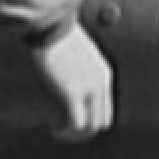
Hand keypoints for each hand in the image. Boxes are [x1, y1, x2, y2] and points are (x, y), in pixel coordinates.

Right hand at [30, 20, 114, 141]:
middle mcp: (100, 84)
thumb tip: (65, 68)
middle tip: (66, 128)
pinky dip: (66, 130)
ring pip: (90, 126)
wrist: (52, 26)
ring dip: (75, 132)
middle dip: (85, 128)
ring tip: (59, 130)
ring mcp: (88, 90)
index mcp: (103, 73)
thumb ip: (75, 62)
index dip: (90, 116)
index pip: (106, 106)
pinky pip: (75, 123)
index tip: (73, 116)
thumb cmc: (57, 33)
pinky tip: (54, 129)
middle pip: (102, 120)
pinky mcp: (72, 94)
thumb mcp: (74, 48)